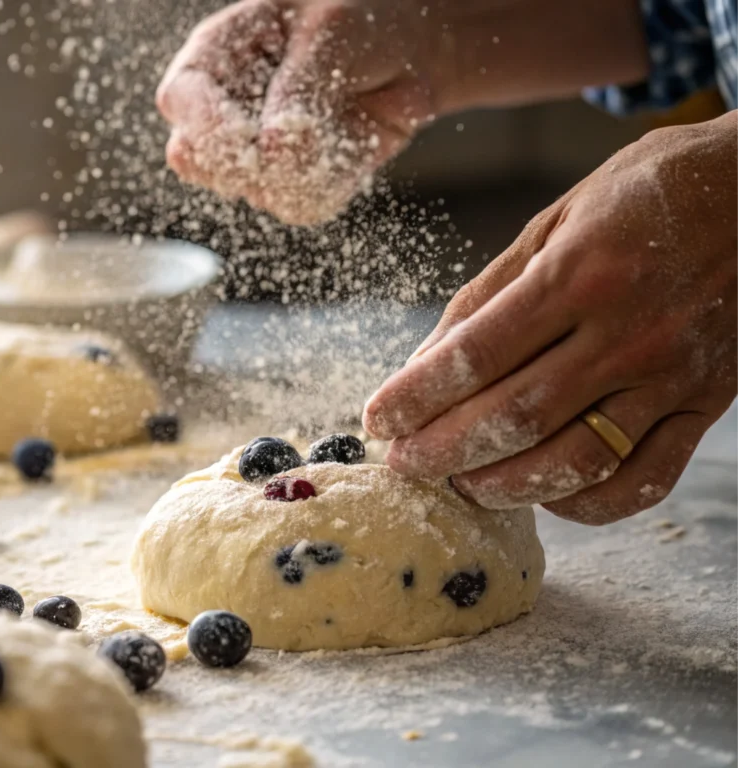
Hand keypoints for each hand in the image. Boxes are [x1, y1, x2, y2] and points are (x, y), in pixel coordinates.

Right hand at [156, 0, 445, 224]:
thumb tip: (273, 149)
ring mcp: (259, 152)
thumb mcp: (332, 32)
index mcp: (219, 53)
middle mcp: (228, 108)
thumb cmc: (366, 17)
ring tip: (343, 124)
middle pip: (200, 159)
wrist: (417, 45)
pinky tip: (354, 146)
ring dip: (304, 170)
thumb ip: (299, 87)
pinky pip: (302, 206)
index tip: (249, 135)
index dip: (207, 124)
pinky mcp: (296, 182)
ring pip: (256, 191)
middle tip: (305, 130)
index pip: (180, 98)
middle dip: (251, 158)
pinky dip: (334, 184)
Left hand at [363, 112, 737, 523]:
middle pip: (515, 417)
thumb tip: (423, 364)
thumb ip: (487, 295)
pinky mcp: (705, 404)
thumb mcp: (555, 219)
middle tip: (403, 464)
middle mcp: (625, 331)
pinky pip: (643, 479)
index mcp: (578, 273)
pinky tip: (544, 493)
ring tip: (459, 484)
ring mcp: (671, 374)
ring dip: (503, 485)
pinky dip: (587, 503)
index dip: (415, 398)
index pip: (475, 355)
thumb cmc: (647, 194)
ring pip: (575, 460)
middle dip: (443, 451)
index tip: (376, 420)